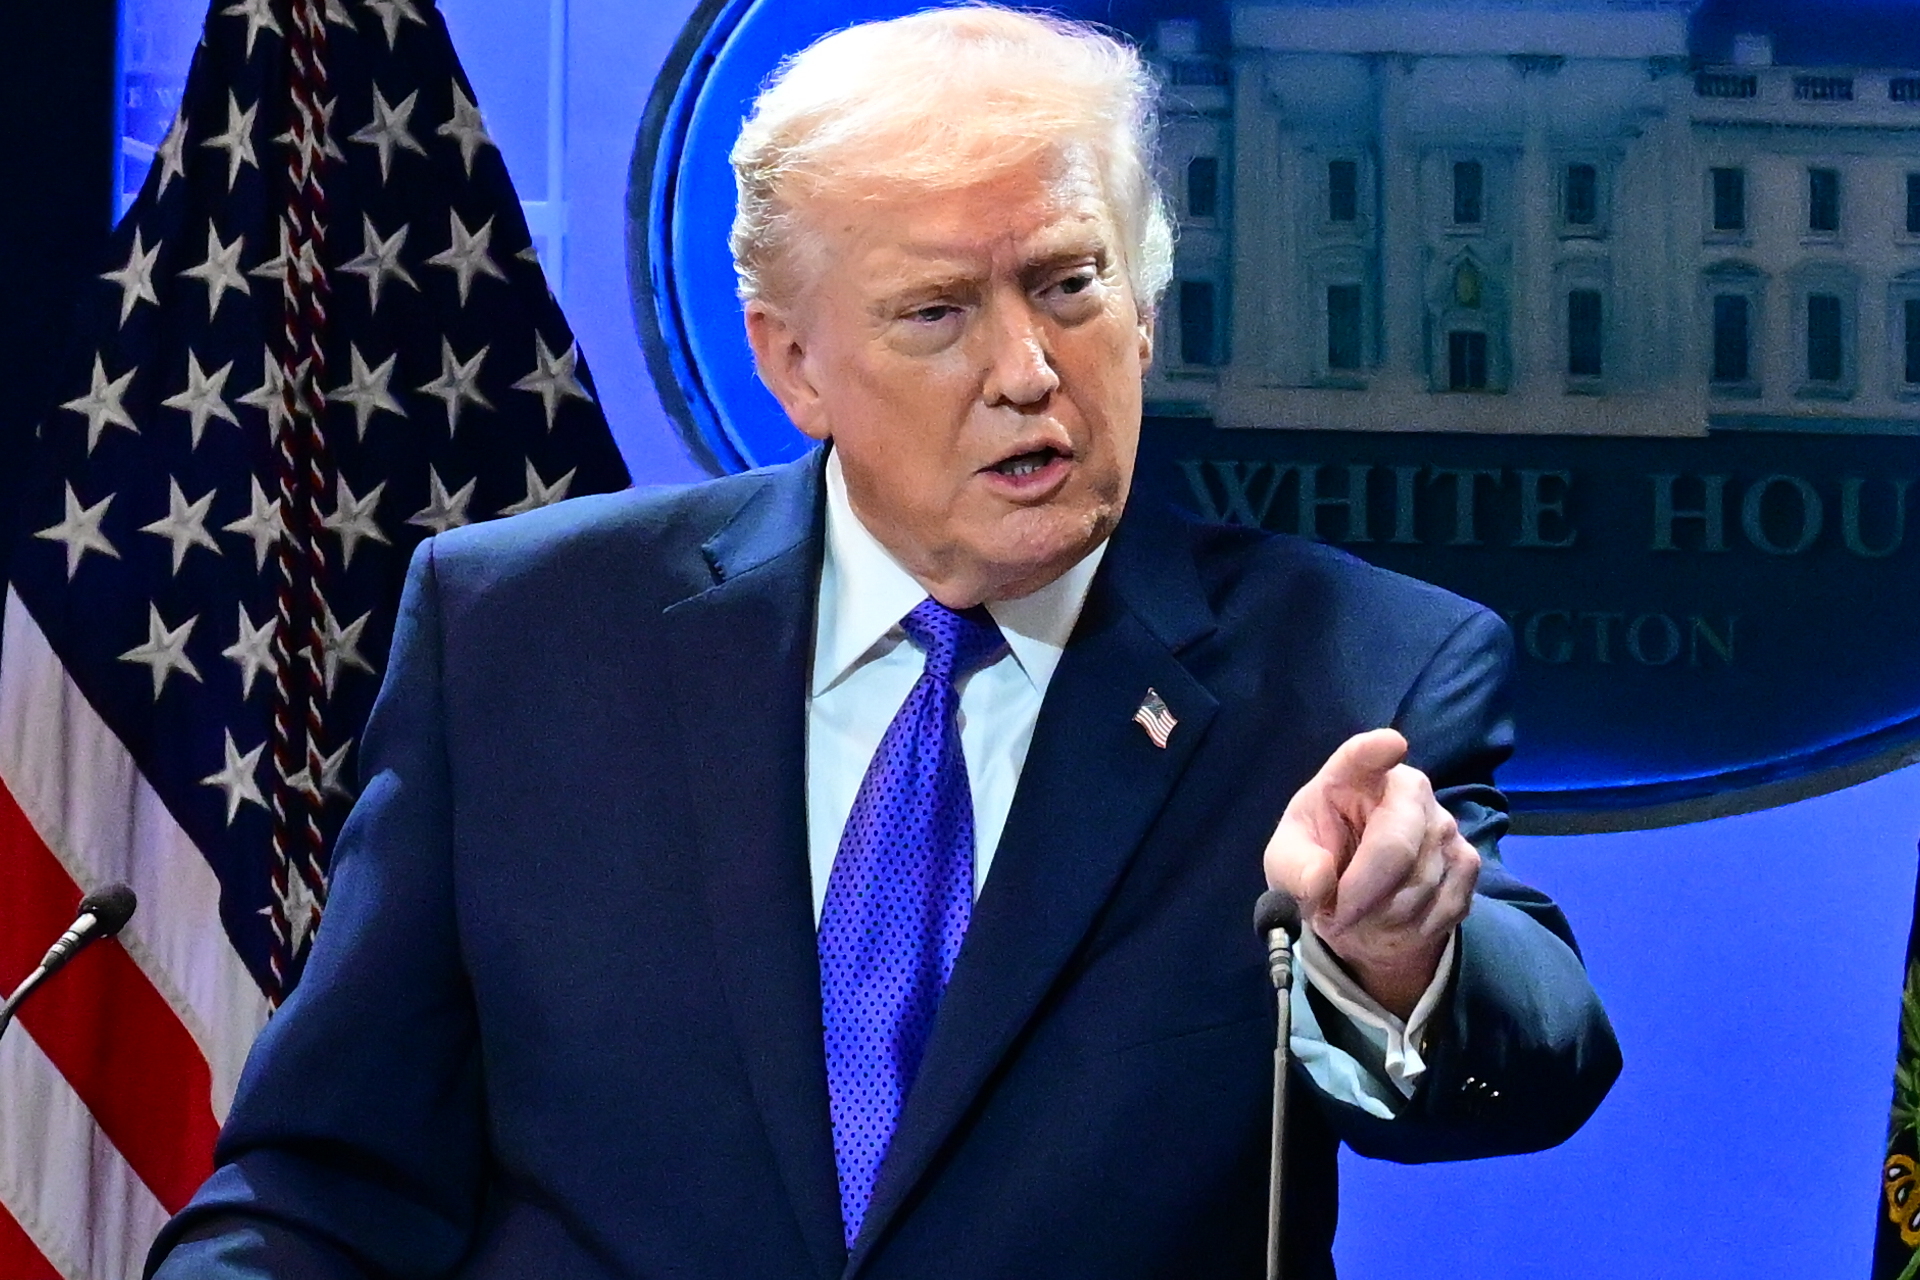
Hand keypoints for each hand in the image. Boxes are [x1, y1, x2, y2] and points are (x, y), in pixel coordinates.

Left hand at [1262, 728, 1480, 1018]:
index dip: (1376, 751)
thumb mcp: (1287, 864)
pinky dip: (1410, 928)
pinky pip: (1443, 908)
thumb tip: (1318, 881)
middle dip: (1360, 896)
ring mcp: (1445, 825)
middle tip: (1335, 917)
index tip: (1390, 746)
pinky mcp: (1467, 862)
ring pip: (1419, 887)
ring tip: (1358, 915)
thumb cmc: (1317, 862)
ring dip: (1381, 917)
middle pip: (1396, 848)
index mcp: (1354, 777)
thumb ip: (1293, 870)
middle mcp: (1409, 790)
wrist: (1356, 901)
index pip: (1364, 756)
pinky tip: (1391, 920)